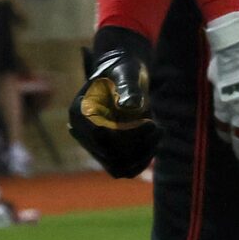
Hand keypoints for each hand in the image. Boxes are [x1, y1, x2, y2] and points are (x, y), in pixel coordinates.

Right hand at [68, 27, 157, 178]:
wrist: (124, 76)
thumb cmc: (125, 70)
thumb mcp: (128, 73)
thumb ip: (129, 87)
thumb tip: (129, 106)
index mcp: (80, 112)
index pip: (100, 136)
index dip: (129, 134)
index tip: (151, 122)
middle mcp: (82, 132)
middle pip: (111, 155)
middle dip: (138, 145)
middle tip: (157, 127)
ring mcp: (94, 146)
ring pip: (119, 168)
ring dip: (143, 155)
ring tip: (158, 131)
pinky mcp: (108, 154)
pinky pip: (125, 169)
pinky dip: (143, 159)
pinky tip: (155, 138)